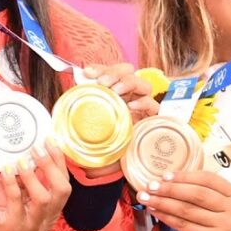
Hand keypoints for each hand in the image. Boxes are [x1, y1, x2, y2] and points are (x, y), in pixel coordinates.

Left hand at [0, 139, 71, 230]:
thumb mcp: (19, 188)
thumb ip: (29, 175)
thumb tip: (34, 151)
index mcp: (51, 210)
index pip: (64, 184)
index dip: (59, 162)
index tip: (51, 142)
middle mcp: (46, 220)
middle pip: (62, 191)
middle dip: (51, 166)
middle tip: (37, 149)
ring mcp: (32, 226)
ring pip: (43, 199)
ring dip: (32, 176)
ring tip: (20, 161)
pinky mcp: (14, 227)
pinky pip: (16, 201)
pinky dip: (12, 182)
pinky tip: (6, 170)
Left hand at [75, 63, 158, 179]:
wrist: (108, 163)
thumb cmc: (98, 138)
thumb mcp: (86, 118)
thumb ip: (82, 100)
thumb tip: (77, 81)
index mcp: (113, 91)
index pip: (111, 71)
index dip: (101, 68)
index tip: (88, 72)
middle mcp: (129, 95)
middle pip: (129, 72)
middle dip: (115, 72)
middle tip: (103, 82)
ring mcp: (141, 106)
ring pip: (144, 84)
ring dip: (128, 83)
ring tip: (116, 91)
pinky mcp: (151, 120)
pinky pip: (153, 105)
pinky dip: (143, 102)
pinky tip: (130, 106)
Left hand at [137, 170, 230, 230]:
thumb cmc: (215, 220)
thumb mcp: (216, 202)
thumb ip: (199, 188)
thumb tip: (165, 178)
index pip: (208, 179)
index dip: (185, 176)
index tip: (165, 175)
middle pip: (196, 194)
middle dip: (170, 189)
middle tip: (151, 185)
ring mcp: (223, 226)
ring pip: (186, 210)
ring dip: (162, 202)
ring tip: (146, 197)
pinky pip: (182, 224)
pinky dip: (165, 216)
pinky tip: (154, 210)